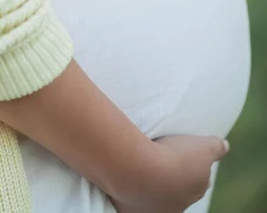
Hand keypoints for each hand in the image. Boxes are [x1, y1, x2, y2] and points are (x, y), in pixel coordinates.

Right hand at [110, 134, 228, 212]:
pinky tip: (127, 175)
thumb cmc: (175, 158)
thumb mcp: (204, 147)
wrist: (141, 170)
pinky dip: (129, 189)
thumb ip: (216, 147)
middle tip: (161, 158)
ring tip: (142, 163)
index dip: (191, 167)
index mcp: (194, 191)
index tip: (182, 155)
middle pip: (175, 190)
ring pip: (153, 196)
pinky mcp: (129, 210)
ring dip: (149, 184)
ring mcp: (151, 210)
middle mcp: (176, 206)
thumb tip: (225, 146)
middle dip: (171, 178)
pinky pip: (131, 199)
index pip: (198, 181)